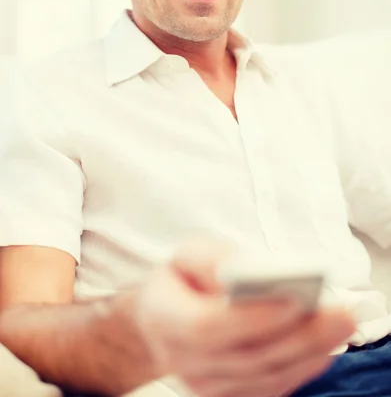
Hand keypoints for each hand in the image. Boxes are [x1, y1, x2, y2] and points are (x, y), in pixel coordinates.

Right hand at [132, 237, 355, 396]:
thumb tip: (248, 269)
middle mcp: (183, 360)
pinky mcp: (226, 395)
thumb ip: (211, 259)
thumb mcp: (186, 254)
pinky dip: (300, 369)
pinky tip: (323, 347)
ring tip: (339, 326)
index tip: (293, 301)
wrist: (161, 321)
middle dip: (299, 335)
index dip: (252, 318)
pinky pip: (268, 388)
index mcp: (166, 318)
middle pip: (247, 356)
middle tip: (340, 313)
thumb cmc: (180, 281)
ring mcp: (205, 385)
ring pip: (264, 376)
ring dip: (308, 353)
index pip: (208, 327)